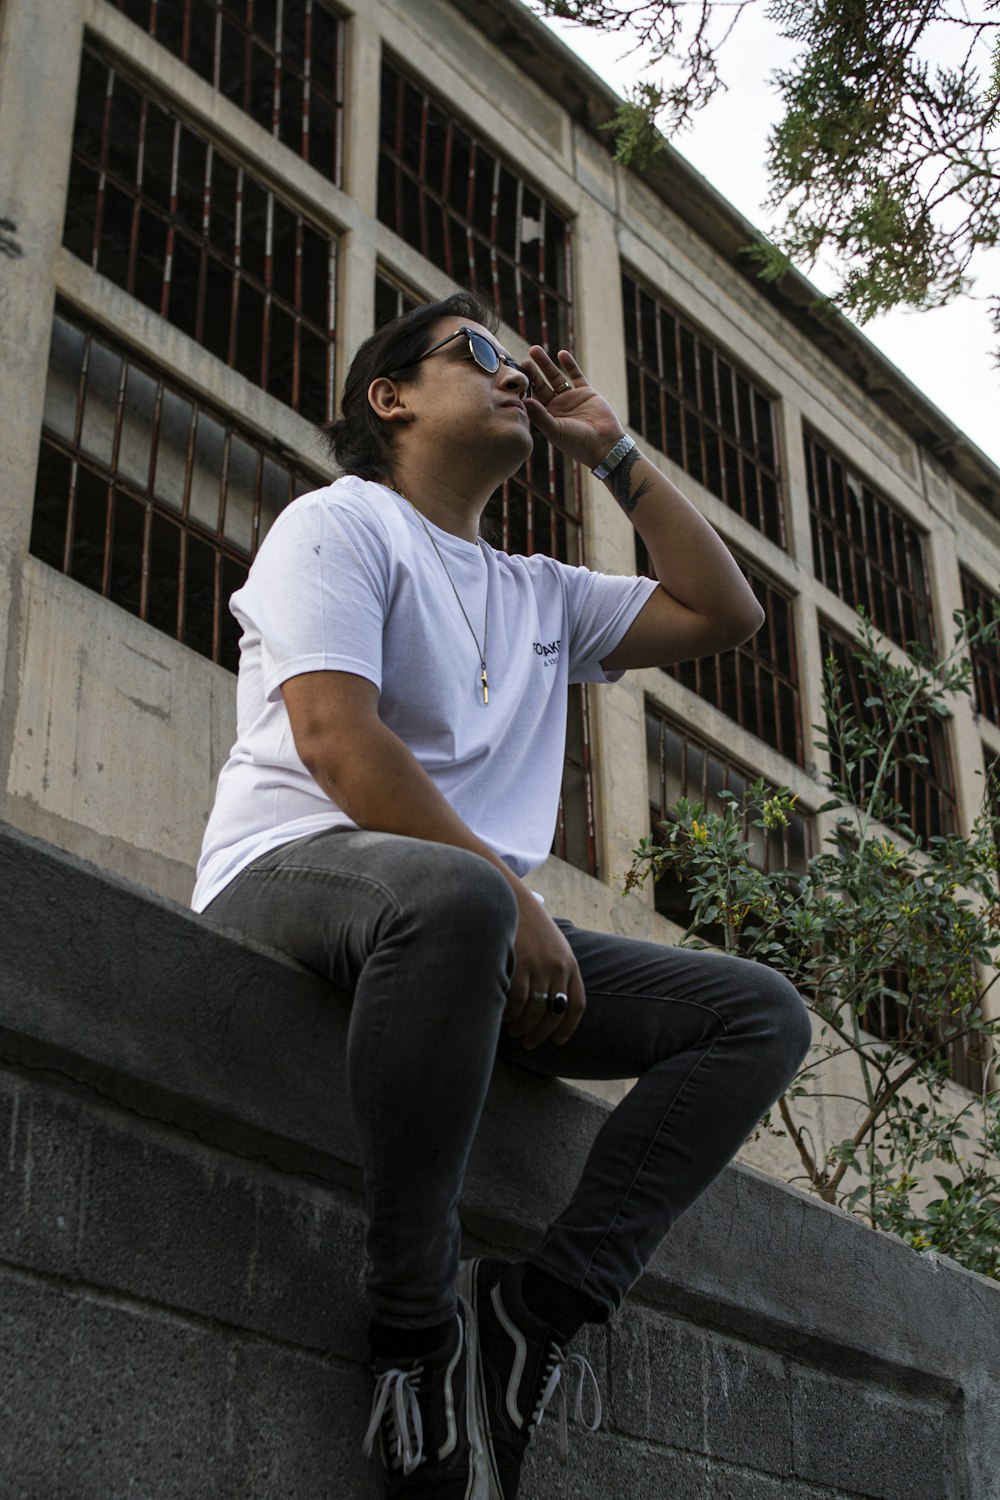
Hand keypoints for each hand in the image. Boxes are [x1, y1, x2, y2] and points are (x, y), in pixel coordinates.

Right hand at [503, 887, 585, 1049]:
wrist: (511, 898)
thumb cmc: (529, 926)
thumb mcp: (552, 945)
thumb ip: (557, 970)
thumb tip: (551, 1004)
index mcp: (570, 964)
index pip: (576, 1004)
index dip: (568, 1027)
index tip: (558, 1040)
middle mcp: (558, 967)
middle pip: (555, 1012)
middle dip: (542, 1033)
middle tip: (530, 1043)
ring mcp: (539, 965)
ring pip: (536, 1010)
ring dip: (524, 1027)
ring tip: (515, 1032)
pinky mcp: (519, 963)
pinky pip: (518, 1000)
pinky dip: (511, 1014)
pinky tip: (504, 1017)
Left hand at [521, 345, 624, 469]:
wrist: (605, 445)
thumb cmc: (577, 443)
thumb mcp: (556, 430)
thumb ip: (540, 416)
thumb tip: (524, 401)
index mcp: (546, 417)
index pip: (532, 398)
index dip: (524, 388)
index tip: (515, 376)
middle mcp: (557, 406)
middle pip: (541, 385)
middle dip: (532, 373)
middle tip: (524, 361)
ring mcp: (571, 398)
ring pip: (555, 377)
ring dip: (546, 364)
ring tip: (535, 350)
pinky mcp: (586, 392)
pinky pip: (575, 375)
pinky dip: (569, 364)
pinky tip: (561, 354)